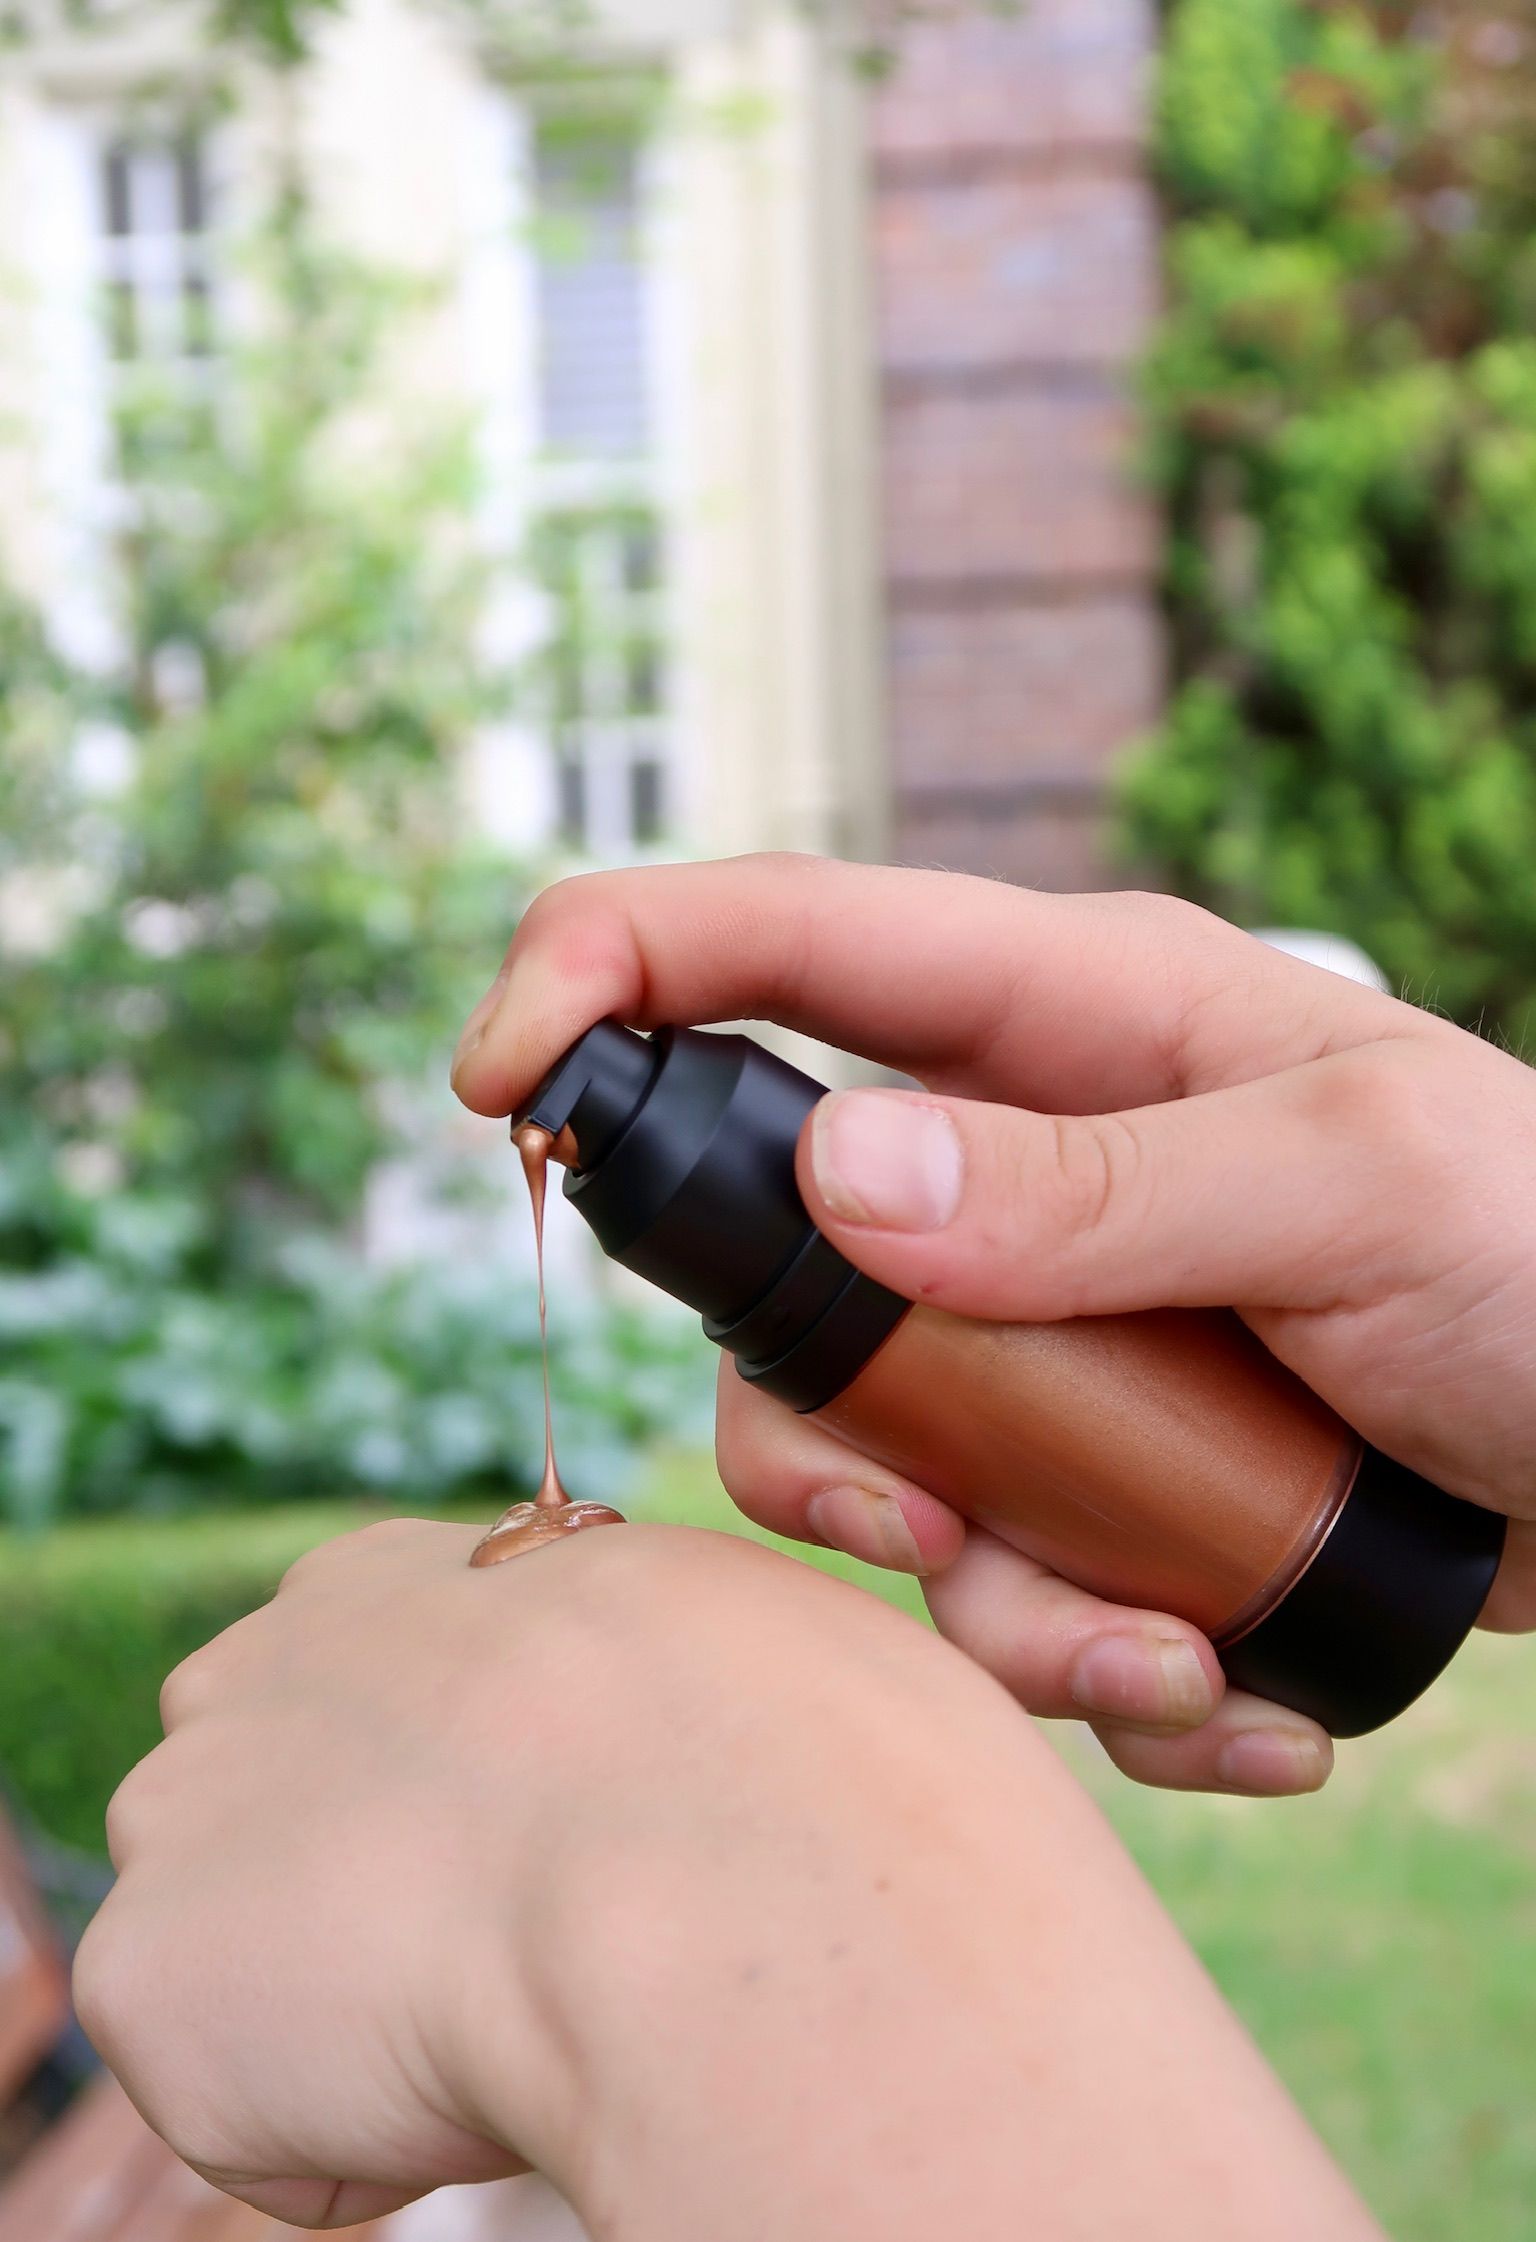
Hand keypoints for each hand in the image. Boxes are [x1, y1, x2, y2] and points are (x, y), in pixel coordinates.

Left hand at [74, 1517, 1379, 2241]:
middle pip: (270, 1821)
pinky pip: (235, 2106)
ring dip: (352, 2016)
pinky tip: (444, 2078)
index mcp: (390, 1579)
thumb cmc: (783, 1748)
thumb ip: (634, 1671)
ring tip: (500, 2008)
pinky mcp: (149, 1966)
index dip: (440, 1808)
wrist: (711, 1853)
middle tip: (512, 1950)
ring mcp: (189, 1812)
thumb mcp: (715, 1638)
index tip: (526, 1865)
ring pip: (252, 1962)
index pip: (359, 1700)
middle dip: (362, 1897)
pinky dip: (331, 2134)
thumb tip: (694, 1738)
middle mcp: (253, 1670)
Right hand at [451, 854, 1535, 1798]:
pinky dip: (1093, 1672)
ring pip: (873, 1469)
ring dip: (989, 1602)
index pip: (772, 937)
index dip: (602, 973)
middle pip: (773, 1276)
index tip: (496, 1084)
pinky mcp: (1097, 1472)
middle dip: (822, 1438)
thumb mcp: (1353, 1187)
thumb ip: (1099, 1185)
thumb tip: (838, 1170)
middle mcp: (1018, 1167)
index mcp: (1064, 1019)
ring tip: (1163, 1661)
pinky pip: (1000, 1581)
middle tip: (931, 1533)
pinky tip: (1236, 1697)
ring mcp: (1049, 1332)